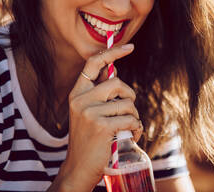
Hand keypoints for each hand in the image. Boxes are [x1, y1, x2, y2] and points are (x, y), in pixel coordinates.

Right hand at [56, 44, 142, 191]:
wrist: (79, 167)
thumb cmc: (89, 137)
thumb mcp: (88, 111)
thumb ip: (99, 92)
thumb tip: (115, 70)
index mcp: (77, 93)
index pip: (94, 63)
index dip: (112, 52)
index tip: (129, 46)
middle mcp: (80, 100)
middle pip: (117, 82)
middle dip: (129, 96)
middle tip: (128, 109)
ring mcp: (90, 113)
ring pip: (127, 103)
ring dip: (134, 115)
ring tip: (128, 127)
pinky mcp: (101, 126)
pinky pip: (131, 119)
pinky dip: (137, 128)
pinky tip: (131, 136)